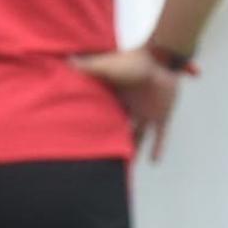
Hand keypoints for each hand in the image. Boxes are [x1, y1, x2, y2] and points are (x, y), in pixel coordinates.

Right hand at [71, 48, 182, 162]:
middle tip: (103, 157)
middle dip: (113, 139)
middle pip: (120, 127)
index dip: (95, 123)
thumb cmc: (133, 62)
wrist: (162, 60)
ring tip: (125, 167)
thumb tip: (65, 61)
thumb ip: (87, 67)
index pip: (104, 112)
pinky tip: (154, 162)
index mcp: (116, 94)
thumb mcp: (105, 66)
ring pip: (138, 135)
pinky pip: (160, 136)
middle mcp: (130, 105)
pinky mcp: (162, 116)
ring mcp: (146, 111)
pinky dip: (158, 148)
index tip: (85, 135)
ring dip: (133, 149)